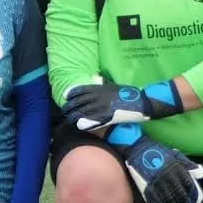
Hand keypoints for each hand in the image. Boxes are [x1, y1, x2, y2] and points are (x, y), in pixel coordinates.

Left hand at [62, 79, 181, 133]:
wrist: (139, 101)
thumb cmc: (125, 92)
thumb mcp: (112, 84)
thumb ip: (102, 81)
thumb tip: (95, 77)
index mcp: (99, 88)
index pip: (81, 90)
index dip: (71, 94)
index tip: (65, 97)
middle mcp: (98, 97)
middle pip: (79, 102)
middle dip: (70, 107)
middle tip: (63, 111)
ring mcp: (102, 107)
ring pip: (84, 112)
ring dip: (74, 116)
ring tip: (68, 119)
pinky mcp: (107, 117)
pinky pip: (93, 120)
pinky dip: (84, 122)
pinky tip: (78, 125)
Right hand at [122, 137, 202, 202]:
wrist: (138, 148)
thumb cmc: (158, 152)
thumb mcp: (176, 155)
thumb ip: (189, 165)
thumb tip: (201, 174)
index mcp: (178, 169)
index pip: (190, 186)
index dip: (194, 195)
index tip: (196, 202)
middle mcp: (169, 177)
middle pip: (181, 195)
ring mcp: (158, 182)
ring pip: (169, 200)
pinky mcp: (147, 186)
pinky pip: (155, 200)